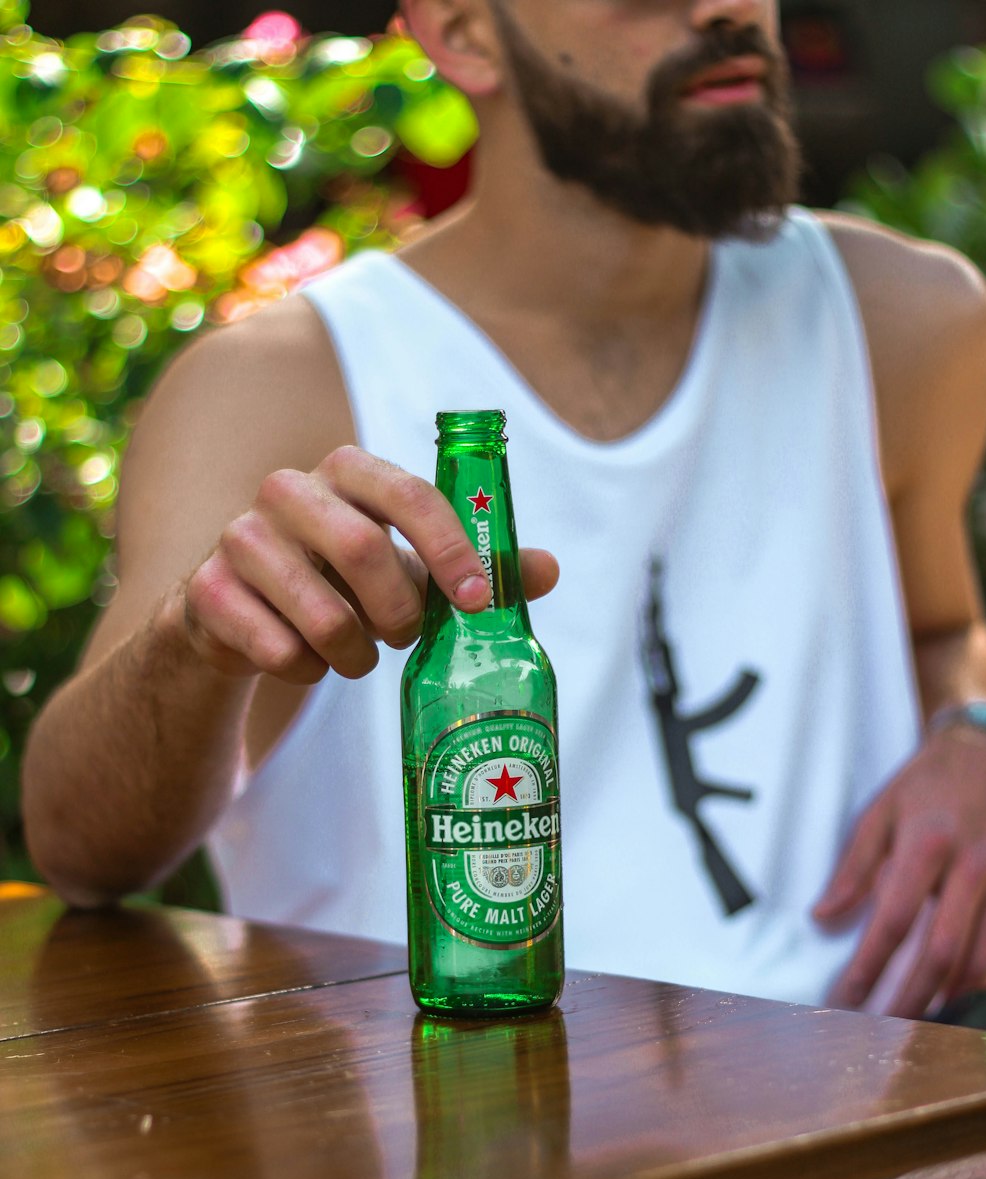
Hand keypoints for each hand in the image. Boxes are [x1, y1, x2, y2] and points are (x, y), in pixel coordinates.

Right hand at [180, 445, 558, 683]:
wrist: (238, 612)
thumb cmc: (340, 582)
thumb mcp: (408, 571)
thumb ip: (474, 569)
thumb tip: (548, 570)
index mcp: (347, 471)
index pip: (409, 493)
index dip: (450, 548)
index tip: (479, 601)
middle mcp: (288, 491)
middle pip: (362, 549)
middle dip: (399, 611)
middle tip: (406, 639)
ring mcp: (240, 538)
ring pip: (320, 612)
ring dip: (354, 653)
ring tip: (356, 656)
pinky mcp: (207, 591)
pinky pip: (275, 648)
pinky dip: (306, 669)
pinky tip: (304, 660)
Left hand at [814, 729, 985, 1016]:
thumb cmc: (928, 783)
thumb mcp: (881, 810)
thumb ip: (854, 867)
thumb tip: (822, 917)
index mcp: (928, 844)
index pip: (893, 921)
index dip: (868, 966)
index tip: (845, 998)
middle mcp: (973, 866)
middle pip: (942, 952)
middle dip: (911, 998)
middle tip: (884, 1028)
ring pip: (983, 959)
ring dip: (951, 999)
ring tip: (921, 1024)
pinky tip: (963, 998)